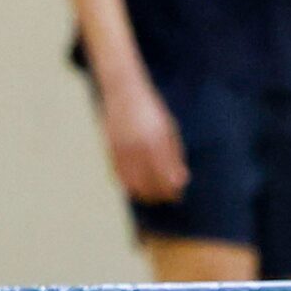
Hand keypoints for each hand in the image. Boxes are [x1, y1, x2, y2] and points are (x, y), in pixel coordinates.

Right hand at [99, 78, 188, 203]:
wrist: (123, 93)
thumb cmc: (152, 111)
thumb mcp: (169, 130)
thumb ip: (175, 156)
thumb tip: (181, 182)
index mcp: (157, 141)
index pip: (166, 178)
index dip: (172, 192)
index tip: (177, 196)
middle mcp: (138, 148)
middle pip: (149, 186)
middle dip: (159, 196)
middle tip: (166, 197)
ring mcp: (122, 150)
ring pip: (132, 185)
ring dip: (143, 194)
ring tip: (152, 194)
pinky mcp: (110, 151)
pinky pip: (119, 177)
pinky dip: (129, 185)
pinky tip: (138, 184)